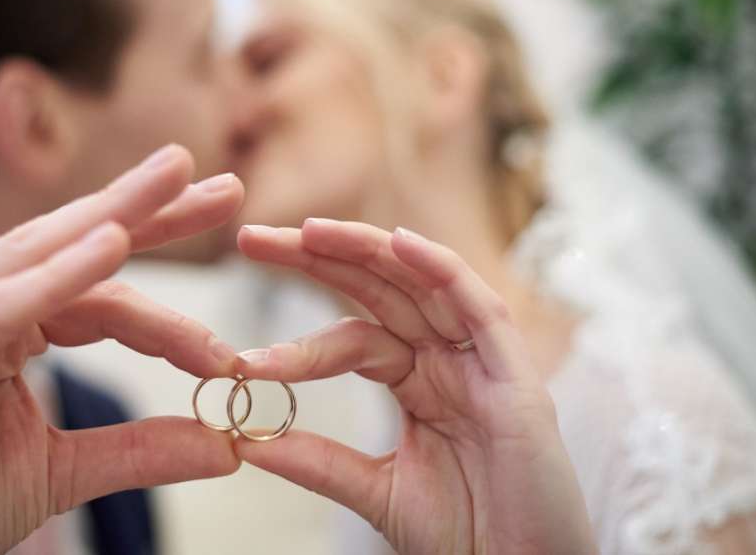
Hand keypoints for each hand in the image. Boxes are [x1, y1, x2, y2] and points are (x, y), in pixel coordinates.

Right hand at [0, 145, 244, 554]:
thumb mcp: (60, 473)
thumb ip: (140, 451)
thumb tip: (228, 444)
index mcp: (8, 318)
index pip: (101, 285)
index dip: (169, 300)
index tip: (233, 342)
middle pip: (78, 244)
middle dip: (153, 212)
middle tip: (228, 186)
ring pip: (42, 257)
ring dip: (114, 216)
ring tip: (175, 179)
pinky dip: (54, 276)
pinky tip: (111, 246)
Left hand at [235, 219, 596, 554]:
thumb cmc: (465, 536)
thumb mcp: (376, 491)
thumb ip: (319, 461)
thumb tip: (245, 440)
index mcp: (419, 381)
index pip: (352, 331)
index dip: (297, 329)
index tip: (237, 351)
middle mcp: (449, 361)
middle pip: (379, 290)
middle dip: (319, 258)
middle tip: (254, 240)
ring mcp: (483, 365)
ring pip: (423, 285)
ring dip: (368, 251)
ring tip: (310, 231)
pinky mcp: (518, 380)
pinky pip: (481, 311)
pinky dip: (443, 272)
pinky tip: (399, 244)